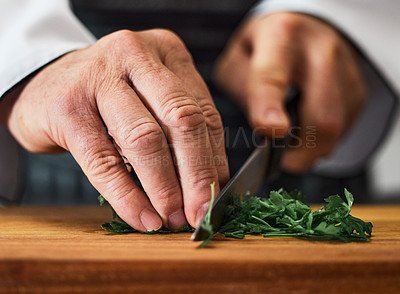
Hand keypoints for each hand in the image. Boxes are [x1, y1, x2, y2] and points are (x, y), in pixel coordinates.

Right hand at [1, 29, 228, 230]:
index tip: (216, 196)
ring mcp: (98, 76)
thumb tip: (211, 185)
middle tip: (201, 213)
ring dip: (164, 188)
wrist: (44, 86)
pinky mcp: (68, 106)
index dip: (214, 160)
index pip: (203, 112)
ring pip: (145, 139)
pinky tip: (142, 217)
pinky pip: (104, 161)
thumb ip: (180, 133)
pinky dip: (127, 196)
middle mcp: (136, 54)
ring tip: (172, 218)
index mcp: (166, 51)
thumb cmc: (108, 98)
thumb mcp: (150, 100)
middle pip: (181, 120)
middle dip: (196, 174)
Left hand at [214, 13, 365, 171]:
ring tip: (294, 141)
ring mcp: (344, 70)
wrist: (305, 28)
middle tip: (285, 162)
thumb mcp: (238, 60)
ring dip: (313, 148)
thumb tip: (264, 131)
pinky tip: (308, 128)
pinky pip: (344, 129)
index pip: (271, 78)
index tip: (272, 131)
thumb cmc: (265, 48)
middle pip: (322, 117)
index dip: (270, 108)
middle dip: (302, 152)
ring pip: (337, 129)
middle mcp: (319, 51)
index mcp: (279, 38)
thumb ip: (242, 91)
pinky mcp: (357, 89)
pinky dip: (324, 139)